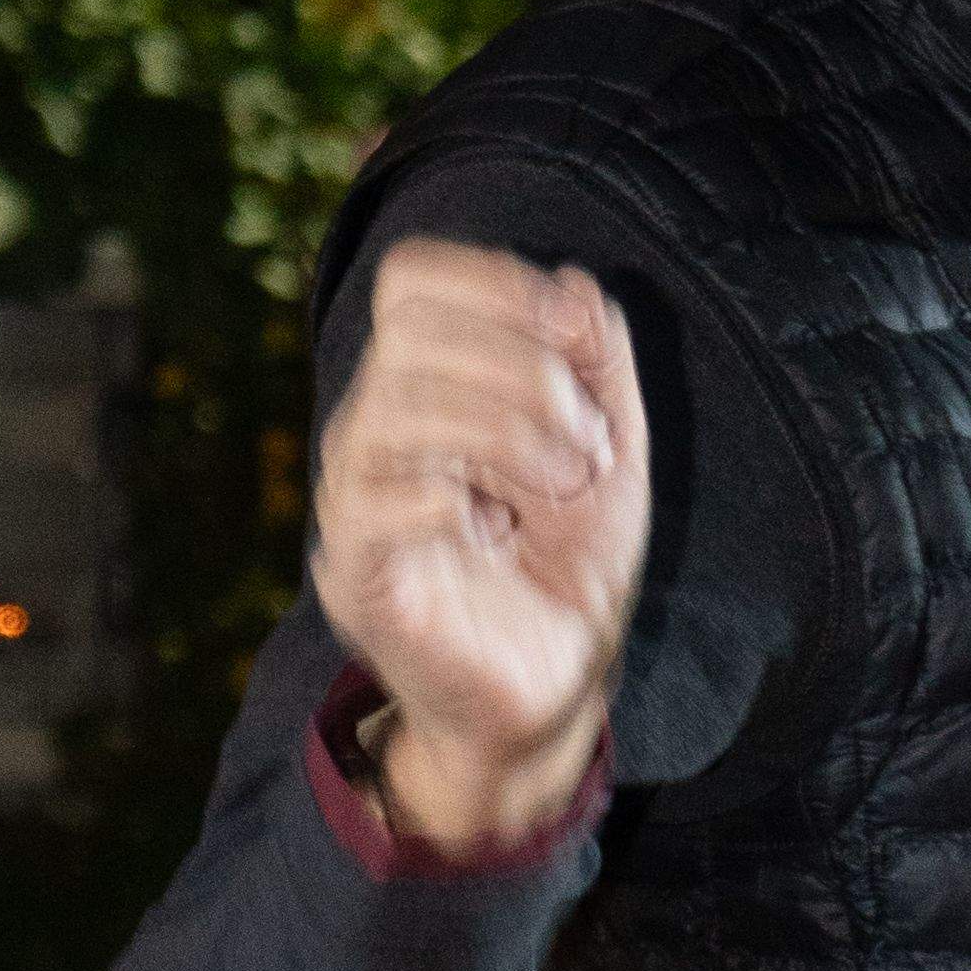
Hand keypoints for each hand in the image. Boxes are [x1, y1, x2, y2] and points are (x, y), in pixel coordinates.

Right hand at [310, 243, 648, 854]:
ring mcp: (357, 500)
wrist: (554, 688)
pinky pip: (380, 501)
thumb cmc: (570, 567)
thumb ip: (600, 362)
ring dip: (507, 428)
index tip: (577, 335)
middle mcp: (377, 429)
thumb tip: (573, 282)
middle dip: (521, 366)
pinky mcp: (359, 573)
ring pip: (397, 404)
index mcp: (427, 387)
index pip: (413, 282)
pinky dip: (458, 495)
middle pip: (408, 331)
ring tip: (566, 480)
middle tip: (587, 440)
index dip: (494, 282)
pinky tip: (502, 526)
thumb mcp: (613, 451)